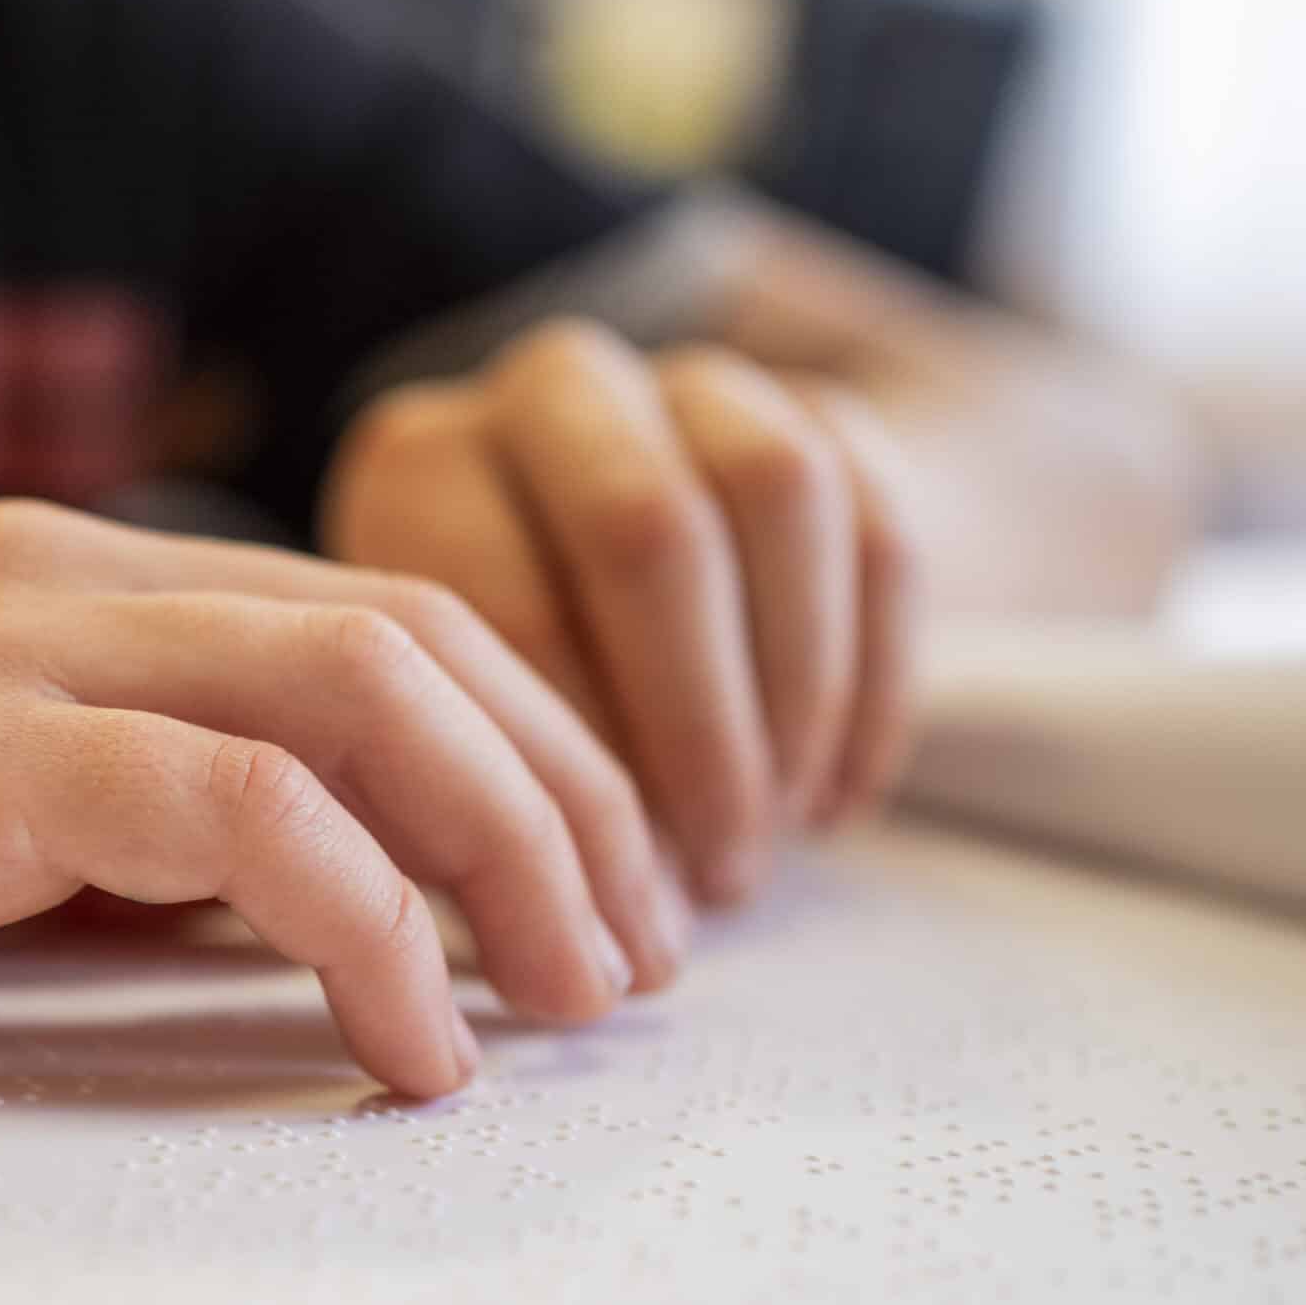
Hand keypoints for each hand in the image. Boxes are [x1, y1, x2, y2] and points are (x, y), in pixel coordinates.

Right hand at [0, 500, 681, 1097]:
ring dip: (512, 849)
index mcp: (60, 579)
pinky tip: (412, 1040)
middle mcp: (55, 580)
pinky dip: (363, 921)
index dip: (526, 742)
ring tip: (579, 1001)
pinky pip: (229, 812)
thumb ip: (97, 829)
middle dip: (569, 792)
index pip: (373, 614)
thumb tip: (280, 911)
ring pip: (359, 692)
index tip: (593, 887)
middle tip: (643, 954)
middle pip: (411, 636)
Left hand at [322, 321, 919, 912]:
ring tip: (778, 831)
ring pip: (778, 497)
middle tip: (719, 877)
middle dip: (699, 727)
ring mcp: (694, 381)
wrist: (635, 566)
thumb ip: (479, 786)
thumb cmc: (506, 694)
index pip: (505, 598)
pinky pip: (882, 525)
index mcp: (423, 463)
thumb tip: (576, 923)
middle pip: (648, 529)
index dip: (569, 760)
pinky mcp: (826, 405)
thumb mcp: (444, 725)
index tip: (608, 891)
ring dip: (794, 692)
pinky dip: (875, 682)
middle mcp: (550, 389)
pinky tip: (844, 799)